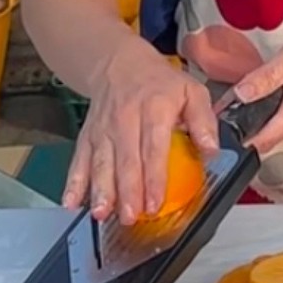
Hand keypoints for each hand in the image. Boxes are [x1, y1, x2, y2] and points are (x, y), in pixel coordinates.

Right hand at [67, 41, 217, 224]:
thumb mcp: (193, 91)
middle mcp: (126, 120)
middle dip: (126, 191)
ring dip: (100, 190)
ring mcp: (104, 130)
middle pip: (125, 160)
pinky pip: (79, 160)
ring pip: (100, 163)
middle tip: (130, 218)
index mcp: (155, 109)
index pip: (154, 147)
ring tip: (101, 214)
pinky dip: (73, 182)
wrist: (121, 65)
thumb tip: (211, 150)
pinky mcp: (88, 136)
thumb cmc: (161, 84)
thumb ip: (204, 120)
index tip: (155, 202)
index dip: (154, 177)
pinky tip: (70, 202)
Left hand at [226, 28, 282, 153]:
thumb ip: (266, 77)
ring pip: (272, 133)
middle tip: (227, 104)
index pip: (262, 140)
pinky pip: (282, 126)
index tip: (219, 122)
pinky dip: (270, 116)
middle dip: (244, 126)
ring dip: (257, 120)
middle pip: (264, 138)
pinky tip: (267, 98)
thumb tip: (239, 95)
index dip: (237, 135)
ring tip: (246, 97)